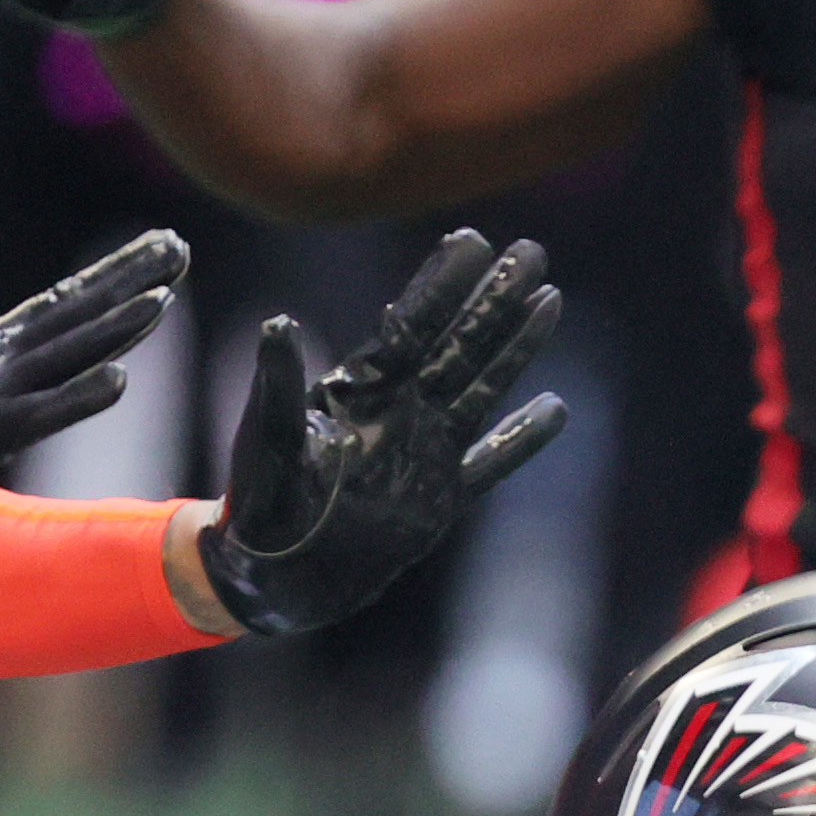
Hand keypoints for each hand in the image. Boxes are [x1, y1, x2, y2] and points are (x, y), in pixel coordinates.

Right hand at [0, 231, 189, 515]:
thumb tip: (1, 356)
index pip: (66, 300)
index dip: (115, 274)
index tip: (158, 248)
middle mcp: (2, 357)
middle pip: (79, 310)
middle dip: (133, 279)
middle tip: (178, 246)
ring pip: (71, 350)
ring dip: (119, 326)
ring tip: (164, 296)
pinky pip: (45, 411)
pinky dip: (83, 395)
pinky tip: (121, 379)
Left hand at [192, 231, 568, 636]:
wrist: (272, 576)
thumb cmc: (260, 505)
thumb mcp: (268, 441)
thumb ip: (279, 385)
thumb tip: (277, 323)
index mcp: (360, 391)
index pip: (412, 326)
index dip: (442, 283)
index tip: (473, 239)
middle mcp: (400, 411)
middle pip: (459, 343)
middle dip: (495, 297)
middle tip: (532, 252)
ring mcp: (426, 451)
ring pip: (483, 387)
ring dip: (517, 346)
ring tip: (550, 300)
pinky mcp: (441, 497)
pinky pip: (491, 463)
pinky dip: (521, 439)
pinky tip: (555, 409)